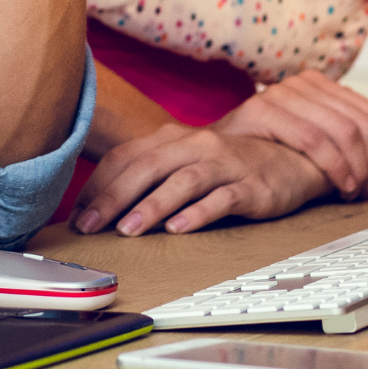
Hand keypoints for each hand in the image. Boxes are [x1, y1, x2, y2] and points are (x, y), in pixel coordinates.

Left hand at [68, 123, 330, 236]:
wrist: (289, 158)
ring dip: (152, 206)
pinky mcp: (251, 186)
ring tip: (128, 229)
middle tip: (90, 225)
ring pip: (182, 181)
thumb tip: (101, 208)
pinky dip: (198, 213)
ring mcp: (224, 165)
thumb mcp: (183, 163)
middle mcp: (195, 145)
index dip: (98, 186)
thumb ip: (147, 177)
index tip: (78, 215)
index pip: (125, 157)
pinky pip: (222, 199)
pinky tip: (180, 228)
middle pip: (148, 167)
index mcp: (172, 139)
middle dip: (114, 197)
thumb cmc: (225, 166)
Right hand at [215, 71, 367, 200]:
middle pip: (363, 123)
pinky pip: (313, 138)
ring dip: (357, 168)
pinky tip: (337, 185)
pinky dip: (334, 166)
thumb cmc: (265, 151)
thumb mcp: (310, 138)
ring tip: (353, 191)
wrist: (210, 152)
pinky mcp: (262, 109)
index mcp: (320, 83)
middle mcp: (303, 82)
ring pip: (343, 130)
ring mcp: (281, 92)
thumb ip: (340, 137)